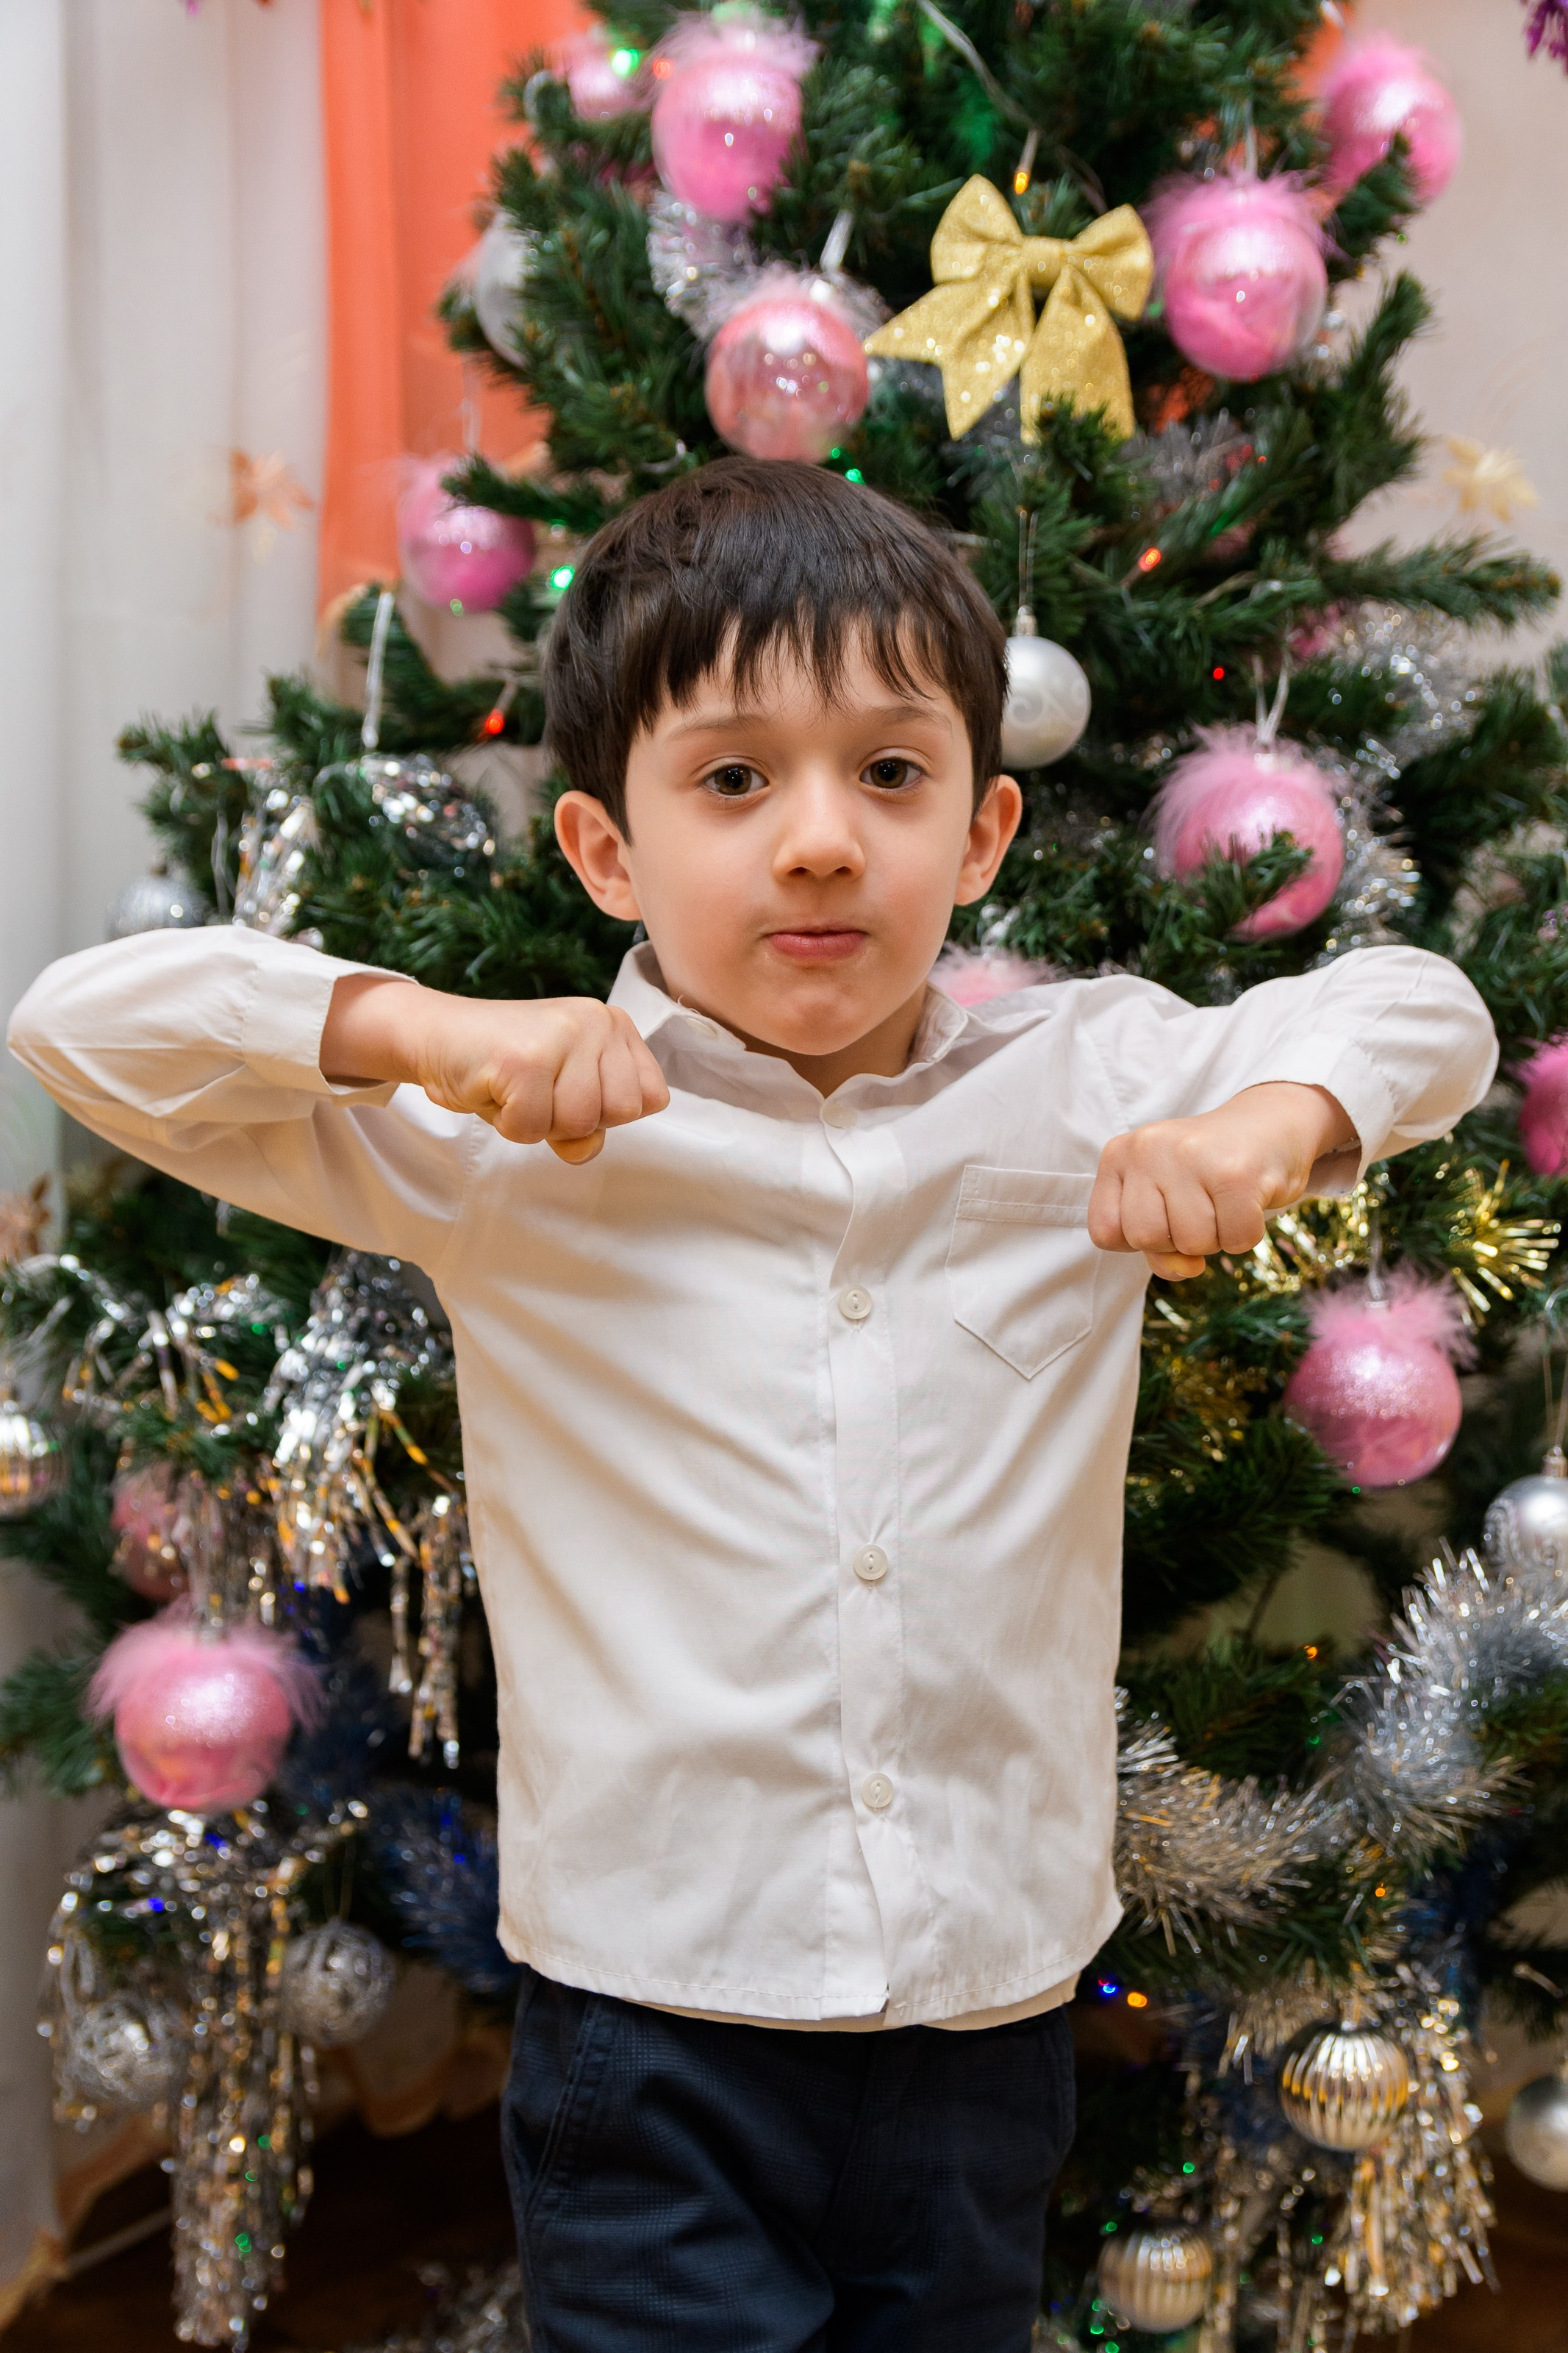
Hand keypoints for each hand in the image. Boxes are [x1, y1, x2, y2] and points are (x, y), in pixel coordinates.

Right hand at [321, 975, 669, 1163]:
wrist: (437, 1035)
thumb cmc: (505, 1067)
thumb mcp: (563, 1092)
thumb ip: (591, 1124)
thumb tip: (586, 1148)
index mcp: (615, 1025)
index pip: (652, 1097)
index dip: (609, 1113)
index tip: (570, 1091)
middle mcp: (596, 1022)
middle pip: (622, 1113)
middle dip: (577, 1121)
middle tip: (540, 1093)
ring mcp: (562, 1037)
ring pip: (580, 1124)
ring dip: (541, 1124)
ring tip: (517, 1091)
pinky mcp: (524, 1060)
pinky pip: (533, 1129)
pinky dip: (510, 1125)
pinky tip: (495, 1090)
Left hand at [1088, 1082, 1355, 1279]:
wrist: (1268, 1125)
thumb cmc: (1206, 1174)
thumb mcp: (1164, 1202)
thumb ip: (1156, 1246)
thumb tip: (1184, 1269)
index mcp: (1119, 1154)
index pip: (1104, 1232)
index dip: (1138, 1241)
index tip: (1164, 1215)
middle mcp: (1148, 1148)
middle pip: (1146, 1238)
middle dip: (1177, 1241)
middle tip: (1199, 1208)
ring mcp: (1192, 1157)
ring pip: (1192, 1244)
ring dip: (1215, 1238)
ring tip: (1222, 1201)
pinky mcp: (1237, 1173)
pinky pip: (1236, 1240)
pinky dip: (1246, 1235)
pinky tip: (1247, 1202)